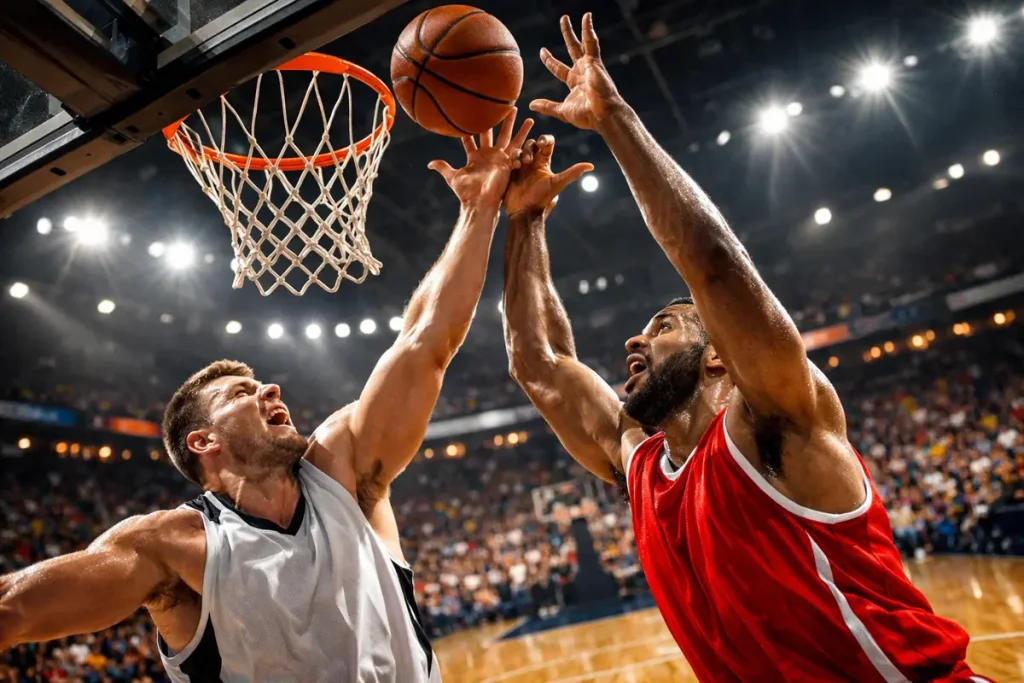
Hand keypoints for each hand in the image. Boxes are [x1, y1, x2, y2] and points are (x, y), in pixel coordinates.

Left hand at [428, 109, 533, 208]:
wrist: (480, 202)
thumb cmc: (466, 192)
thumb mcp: (453, 177)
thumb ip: (443, 167)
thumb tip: (429, 164)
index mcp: (474, 158)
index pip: (470, 140)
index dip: (468, 130)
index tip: (466, 115)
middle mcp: (487, 155)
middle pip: (490, 133)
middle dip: (492, 120)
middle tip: (494, 106)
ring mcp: (499, 157)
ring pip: (506, 135)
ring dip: (510, 122)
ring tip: (514, 108)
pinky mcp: (508, 160)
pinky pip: (518, 145)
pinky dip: (524, 133)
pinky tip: (530, 122)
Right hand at [504, 135, 592, 217]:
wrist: (524, 211)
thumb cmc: (541, 198)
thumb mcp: (557, 183)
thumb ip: (572, 173)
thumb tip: (591, 166)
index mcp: (544, 163)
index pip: (546, 144)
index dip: (545, 139)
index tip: (542, 143)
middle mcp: (533, 163)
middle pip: (532, 145)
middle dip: (530, 148)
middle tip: (529, 160)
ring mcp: (521, 167)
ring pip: (520, 150)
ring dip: (521, 154)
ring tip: (521, 165)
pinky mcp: (511, 171)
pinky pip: (510, 158)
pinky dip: (513, 159)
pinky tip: (515, 167)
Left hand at [530, 14, 622, 129]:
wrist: (602, 114)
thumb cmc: (586, 115)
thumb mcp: (562, 111)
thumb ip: (547, 106)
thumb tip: (531, 105)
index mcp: (574, 82)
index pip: (558, 68)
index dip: (549, 60)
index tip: (542, 50)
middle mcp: (582, 71)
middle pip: (572, 48)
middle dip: (568, 34)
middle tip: (563, 20)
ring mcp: (589, 65)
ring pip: (584, 41)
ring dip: (580, 28)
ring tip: (578, 15)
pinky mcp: (594, 62)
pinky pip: (592, 42)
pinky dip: (589, 29)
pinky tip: (587, 17)